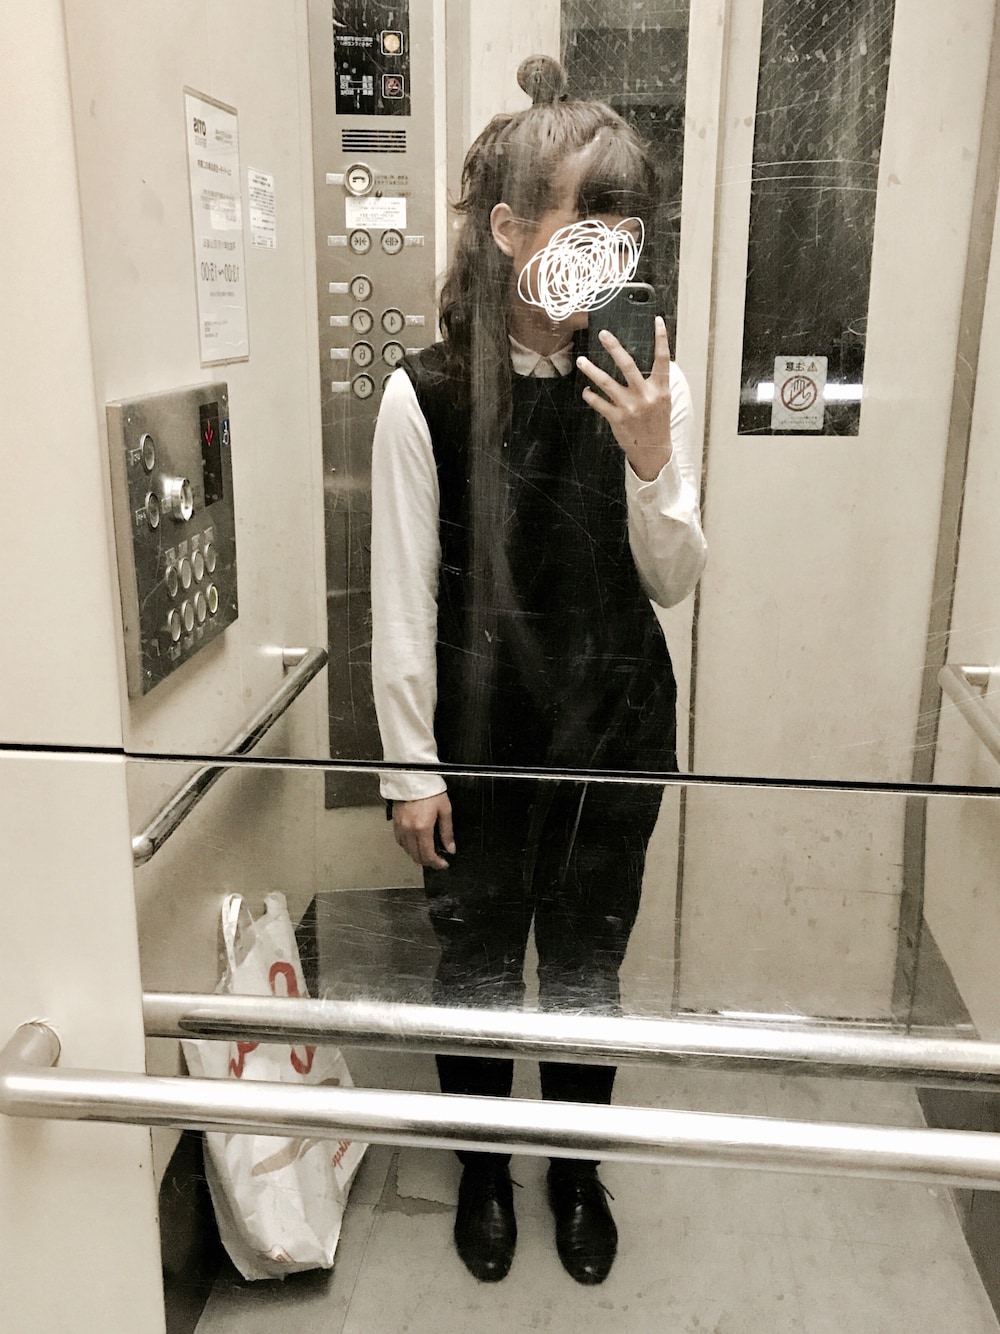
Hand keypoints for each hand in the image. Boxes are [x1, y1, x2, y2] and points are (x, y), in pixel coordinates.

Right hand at [392, 793, 455, 868]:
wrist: (414, 777)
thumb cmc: (429, 790)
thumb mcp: (445, 810)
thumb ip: (447, 832)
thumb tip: (450, 848)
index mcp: (422, 828)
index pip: (428, 855)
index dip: (437, 863)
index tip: (443, 864)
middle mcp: (409, 830)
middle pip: (416, 856)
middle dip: (428, 861)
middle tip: (438, 859)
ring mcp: (400, 827)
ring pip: (407, 851)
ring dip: (418, 855)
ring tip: (428, 851)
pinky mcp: (395, 822)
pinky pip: (400, 841)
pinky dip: (409, 846)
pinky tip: (416, 843)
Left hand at [577, 315, 672, 480]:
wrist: (653, 450)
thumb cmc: (657, 421)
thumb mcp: (662, 400)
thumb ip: (655, 381)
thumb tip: (648, 359)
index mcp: (660, 388)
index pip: (663, 359)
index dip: (661, 338)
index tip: (658, 320)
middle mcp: (645, 395)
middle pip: (627, 365)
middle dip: (614, 347)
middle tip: (603, 334)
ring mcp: (630, 407)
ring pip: (606, 383)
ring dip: (591, 370)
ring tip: (581, 360)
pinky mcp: (617, 418)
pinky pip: (598, 402)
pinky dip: (590, 395)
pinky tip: (586, 390)